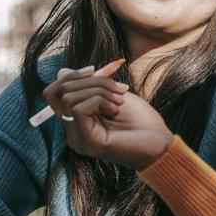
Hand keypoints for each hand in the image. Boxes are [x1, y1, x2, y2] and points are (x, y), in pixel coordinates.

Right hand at [43, 65, 172, 169]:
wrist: (161, 144)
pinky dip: (99, 100)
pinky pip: (78, 108)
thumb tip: (63, 71)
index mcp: (77, 121)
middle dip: (89, 80)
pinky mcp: (86, 142)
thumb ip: (87, 85)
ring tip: (119, 101)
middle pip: (59, 91)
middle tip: (118, 89)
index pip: (54, 92)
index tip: (101, 70)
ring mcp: (78, 138)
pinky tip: (115, 109)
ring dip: (98, 90)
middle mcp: (73, 132)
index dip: (73, 75)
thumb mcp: (111, 94)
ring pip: (68, 97)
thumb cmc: (141, 121)